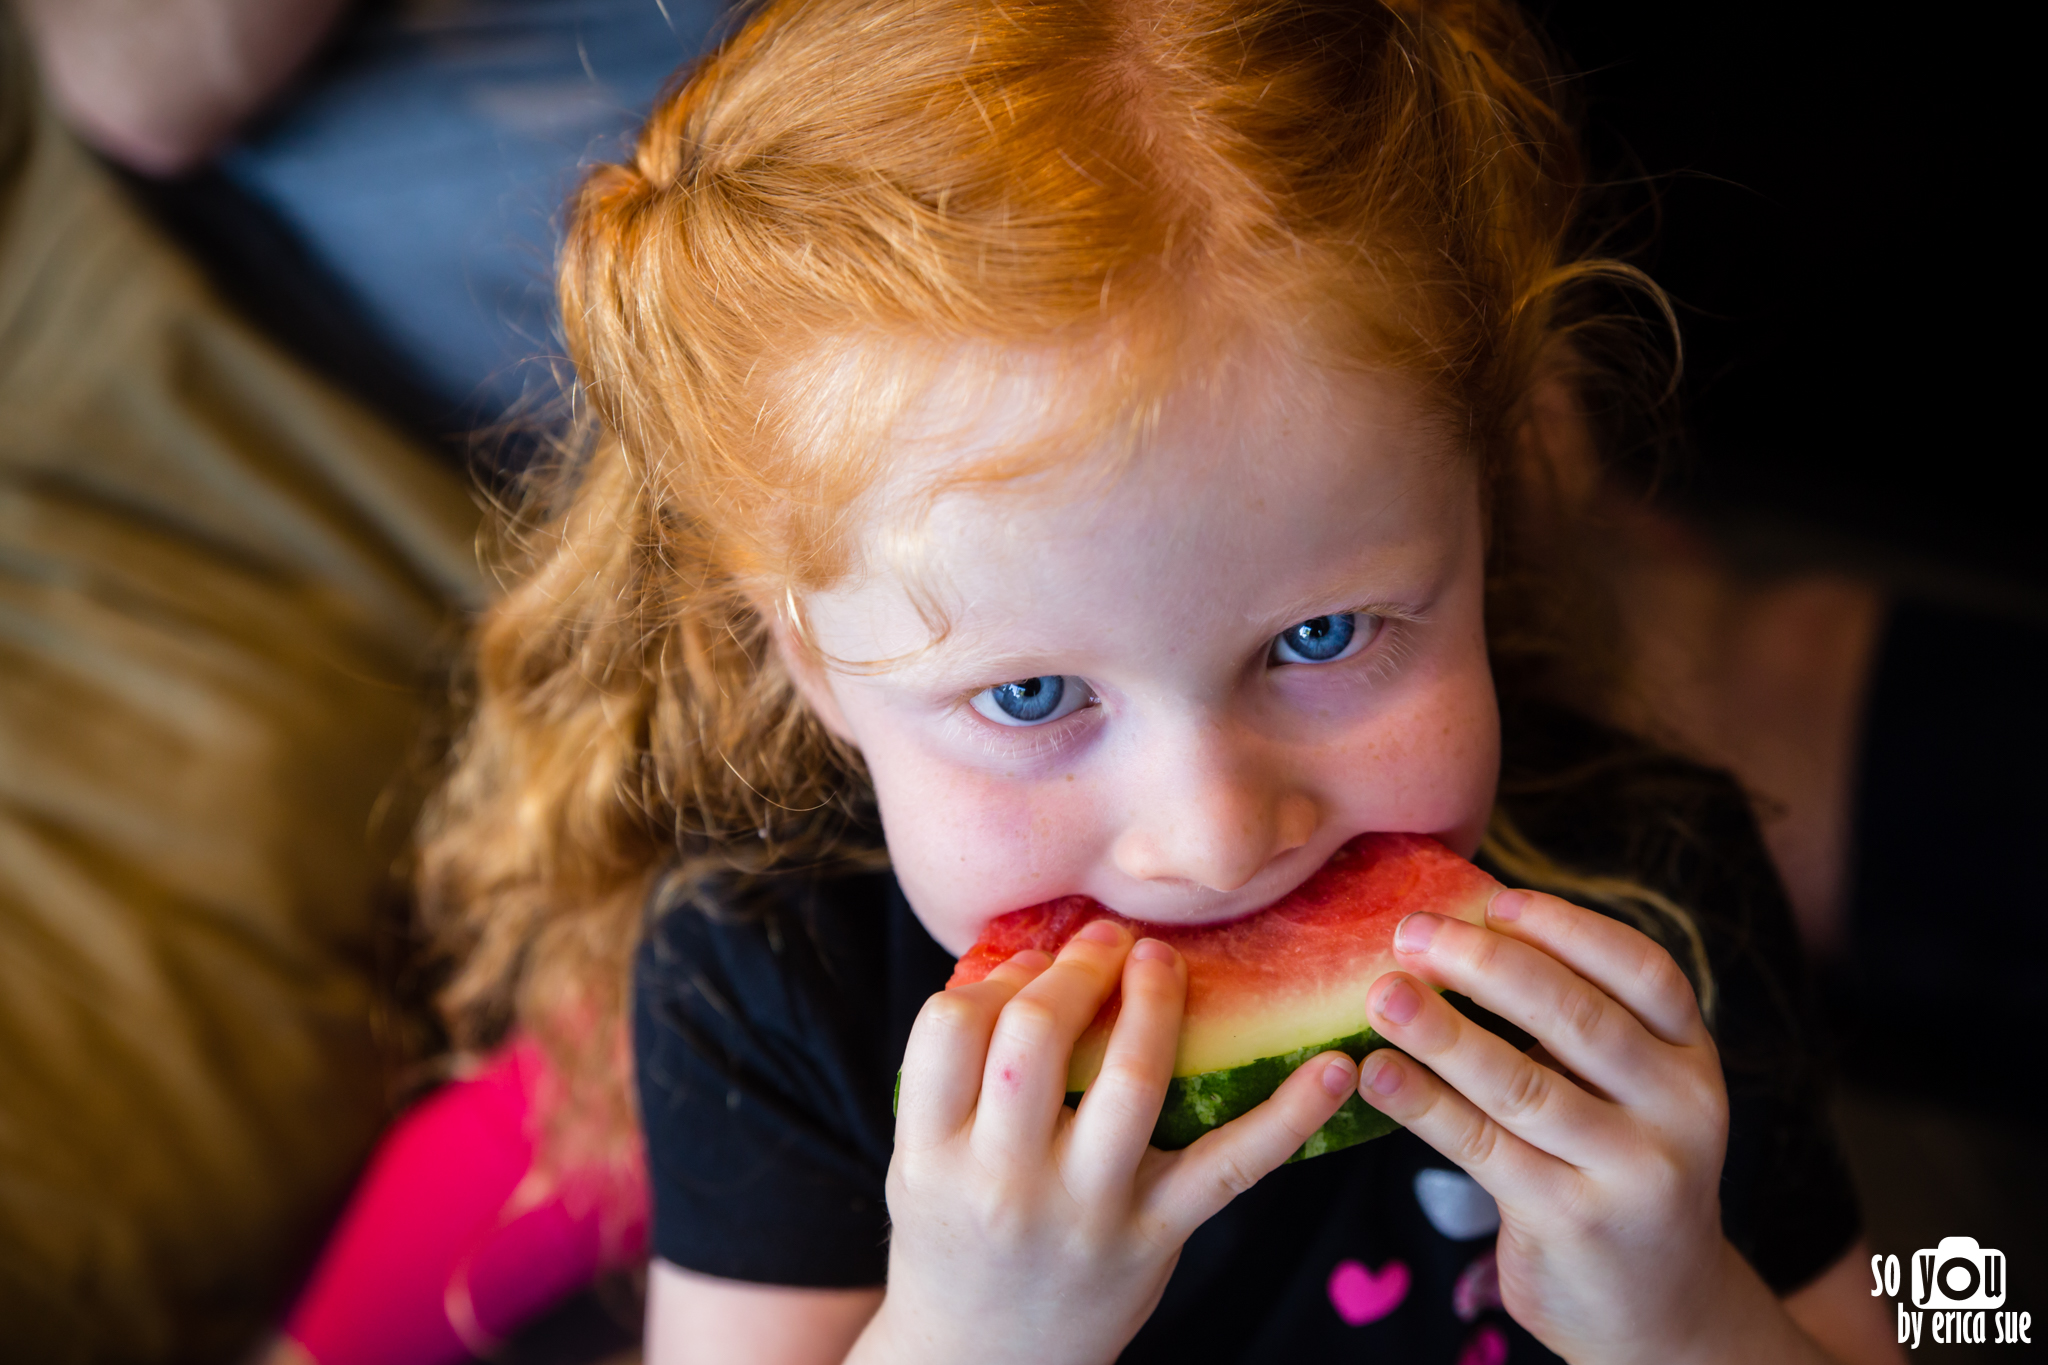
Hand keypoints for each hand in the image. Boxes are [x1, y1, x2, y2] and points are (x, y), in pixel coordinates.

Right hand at [854, 919, 1356, 1364]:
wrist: (987, 1361)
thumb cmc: (957, 1235)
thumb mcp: (923, 1159)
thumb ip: (956, 1073)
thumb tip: (1022, 956)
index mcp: (933, 1154)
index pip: (952, 1027)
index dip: (999, 976)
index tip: (1030, 962)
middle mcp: (1005, 1181)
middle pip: (1036, 1036)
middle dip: (1077, 969)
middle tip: (1104, 939)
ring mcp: (1086, 1210)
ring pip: (1129, 1081)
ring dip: (1154, 1002)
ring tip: (1160, 960)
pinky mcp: (1156, 1234)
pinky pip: (1231, 1164)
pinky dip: (1290, 1115)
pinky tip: (1334, 1068)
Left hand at [1355, 887, 1765, 1364]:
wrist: (1658, 1309)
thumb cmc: (1615, 1167)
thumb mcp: (1629, 1093)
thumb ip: (1575, 1026)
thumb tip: (1461, 930)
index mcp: (1692, 1058)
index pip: (1644, 972)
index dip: (1568, 927)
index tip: (1495, 898)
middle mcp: (1680, 1110)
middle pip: (1579, 1018)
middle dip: (1487, 966)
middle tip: (1412, 933)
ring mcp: (1633, 1172)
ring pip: (1523, 1084)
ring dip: (1443, 1032)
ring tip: (1382, 995)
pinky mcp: (1573, 1221)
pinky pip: (1484, 1147)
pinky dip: (1423, 1105)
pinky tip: (1378, 1075)